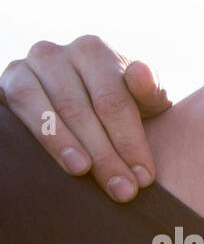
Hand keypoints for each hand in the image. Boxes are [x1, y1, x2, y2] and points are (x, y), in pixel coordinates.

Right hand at [0, 36, 171, 202]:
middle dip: (105, 155)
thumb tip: (140, 74)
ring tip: (83, 171)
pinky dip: (39, 133)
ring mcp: (29, 66)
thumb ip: (150, 90)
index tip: (145, 178)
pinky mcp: (10, 82)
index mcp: (95, 52)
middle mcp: (58, 53)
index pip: (113, 101)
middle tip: (122, 190)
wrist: (85, 107)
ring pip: (47, 109)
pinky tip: (58, 158)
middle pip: (80, 109)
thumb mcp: (146, 100)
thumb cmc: (124, 106)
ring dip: (65, 144)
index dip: (130, 142)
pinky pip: (21, 105)